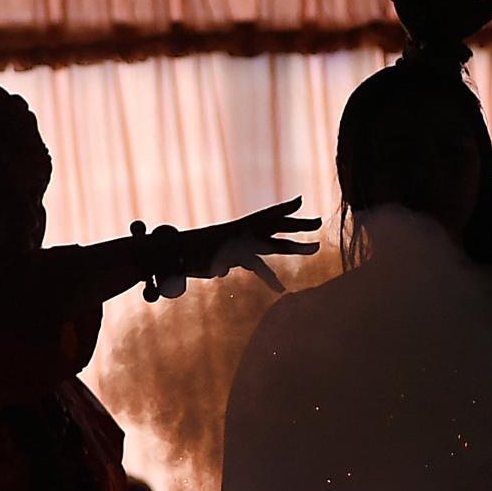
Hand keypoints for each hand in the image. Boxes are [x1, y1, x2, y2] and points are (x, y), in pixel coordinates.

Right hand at [173, 198, 320, 294]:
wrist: (172, 252)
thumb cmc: (190, 254)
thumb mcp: (213, 256)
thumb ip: (224, 261)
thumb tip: (227, 270)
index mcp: (238, 228)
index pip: (265, 215)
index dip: (283, 209)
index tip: (300, 200)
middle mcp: (241, 231)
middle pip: (276, 224)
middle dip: (298, 223)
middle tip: (319, 221)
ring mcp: (239, 243)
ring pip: (274, 243)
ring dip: (296, 245)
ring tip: (315, 248)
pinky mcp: (235, 257)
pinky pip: (258, 267)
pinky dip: (271, 279)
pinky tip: (283, 289)